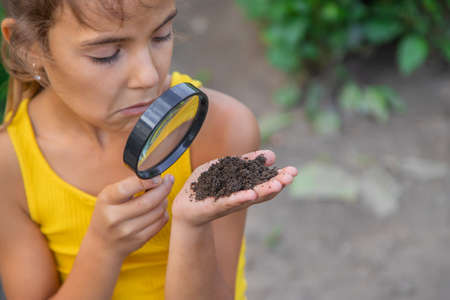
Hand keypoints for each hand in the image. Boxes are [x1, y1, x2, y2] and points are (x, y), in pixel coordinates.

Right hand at [86, 175, 173, 259]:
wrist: (102, 243)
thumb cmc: (109, 212)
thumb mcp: (110, 196)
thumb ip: (129, 185)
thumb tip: (154, 175)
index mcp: (106, 201)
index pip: (126, 189)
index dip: (146, 181)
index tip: (158, 176)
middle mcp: (114, 217)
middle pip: (148, 201)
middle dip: (163, 188)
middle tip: (168, 180)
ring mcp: (127, 231)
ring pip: (157, 212)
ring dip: (164, 200)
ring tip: (162, 194)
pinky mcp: (139, 240)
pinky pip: (160, 223)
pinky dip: (163, 212)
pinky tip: (159, 207)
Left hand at [172, 150, 297, 226]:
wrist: (185, 205)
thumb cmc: (206, 186)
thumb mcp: (227, 167)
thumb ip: (247, 162)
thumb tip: (272, 155)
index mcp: (245, 187)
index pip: (265, 182)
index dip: (279, 176)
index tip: (294, 171)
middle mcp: (241, 196)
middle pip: (262, 191)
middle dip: (278, 183)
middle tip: (292, 176)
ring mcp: (229, 202)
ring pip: (250, 197)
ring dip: (265, 191)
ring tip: (279, 184)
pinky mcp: (214, 207)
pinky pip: (229, 202)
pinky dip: (241, 198)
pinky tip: (252, 194)